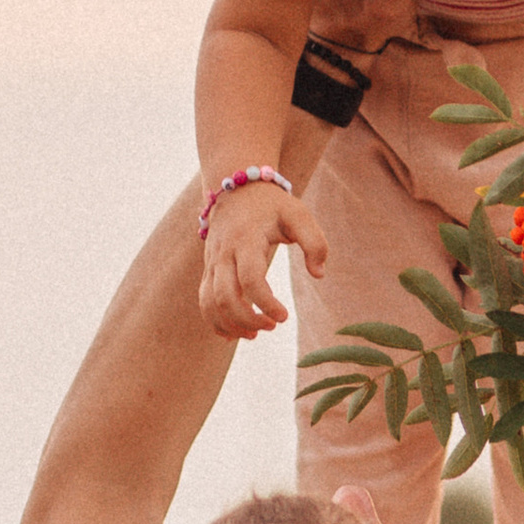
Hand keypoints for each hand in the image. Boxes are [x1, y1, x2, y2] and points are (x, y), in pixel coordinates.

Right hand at [200, 177, 328, 342]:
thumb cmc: (273, 206)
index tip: (284, 317)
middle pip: (225, 296)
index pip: (250, 278)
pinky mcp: (209, 270)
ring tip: (255, 335)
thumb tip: (319, 274)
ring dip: (230, 324)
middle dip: (247, 319)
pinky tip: (234, 334)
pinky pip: (204, 300)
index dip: (265, 302)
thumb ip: (315, 242)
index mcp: (246, 239)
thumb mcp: (299, 215)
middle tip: (273, 326)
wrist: (237, 189)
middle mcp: (224, 253)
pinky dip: (215, 321)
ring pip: (210, 302)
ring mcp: (212, 263)